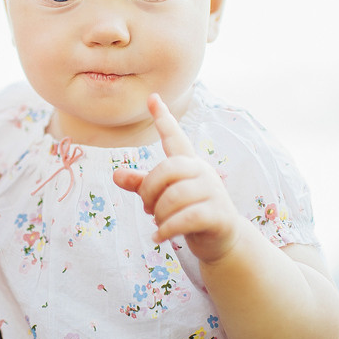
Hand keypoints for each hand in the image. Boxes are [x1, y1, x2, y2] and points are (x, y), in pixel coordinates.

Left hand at [112, 94, 243, 264]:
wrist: (223, 240)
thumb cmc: (191, 213)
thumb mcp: (165, 197)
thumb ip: (142, 185)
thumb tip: (115, 175)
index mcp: (189, 164)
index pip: (175, 138)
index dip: (164, 118)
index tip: (152, 98)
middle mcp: (203, 172)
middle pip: (167, 169)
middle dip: (150, 191)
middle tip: (147, 209)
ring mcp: (213, 192)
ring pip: (174, 196)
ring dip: (159, 215)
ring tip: (159, 225)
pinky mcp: (218, 214)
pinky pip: (185, 218)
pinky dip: (168, 230)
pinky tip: (159, 237)